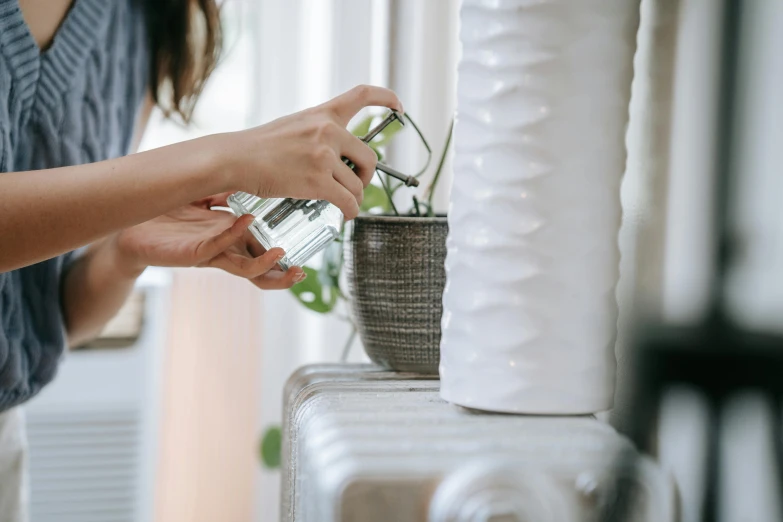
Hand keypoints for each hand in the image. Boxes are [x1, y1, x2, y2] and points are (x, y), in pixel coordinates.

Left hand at [114, 193, 305, 289]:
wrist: (129, 225)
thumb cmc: (166, 213)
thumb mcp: (204, 196)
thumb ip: (227, 189)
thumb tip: (251, 173)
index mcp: (233, 238)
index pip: (265, 252)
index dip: (286, 254)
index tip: (307, 248)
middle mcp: (226, 250)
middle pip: (261, 272)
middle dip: (282, 275)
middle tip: (300, 271)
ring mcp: (211, 254)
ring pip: (244, 270)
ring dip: (265, 266)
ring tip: (281, 255)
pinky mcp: (193, 253)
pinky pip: (218, 248)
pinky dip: (234, 234)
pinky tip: (247, 221)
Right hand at [223, 84, 402, 219]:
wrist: (236, 158)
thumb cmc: (260, 147)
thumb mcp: (294, 126)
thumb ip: (319, 134)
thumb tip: (340, 159)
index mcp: (323, 114)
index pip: (362, 95)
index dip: (387, 99)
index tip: (399, 107)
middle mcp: (328, 130)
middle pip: (370, 157)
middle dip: (367, 176)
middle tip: (356, 185)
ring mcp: (324, 155)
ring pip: (357, 185)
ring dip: (353, 198)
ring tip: (342, 203)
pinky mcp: (317, 180)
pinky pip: (348, 201)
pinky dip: (350, 212)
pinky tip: (345, 215)